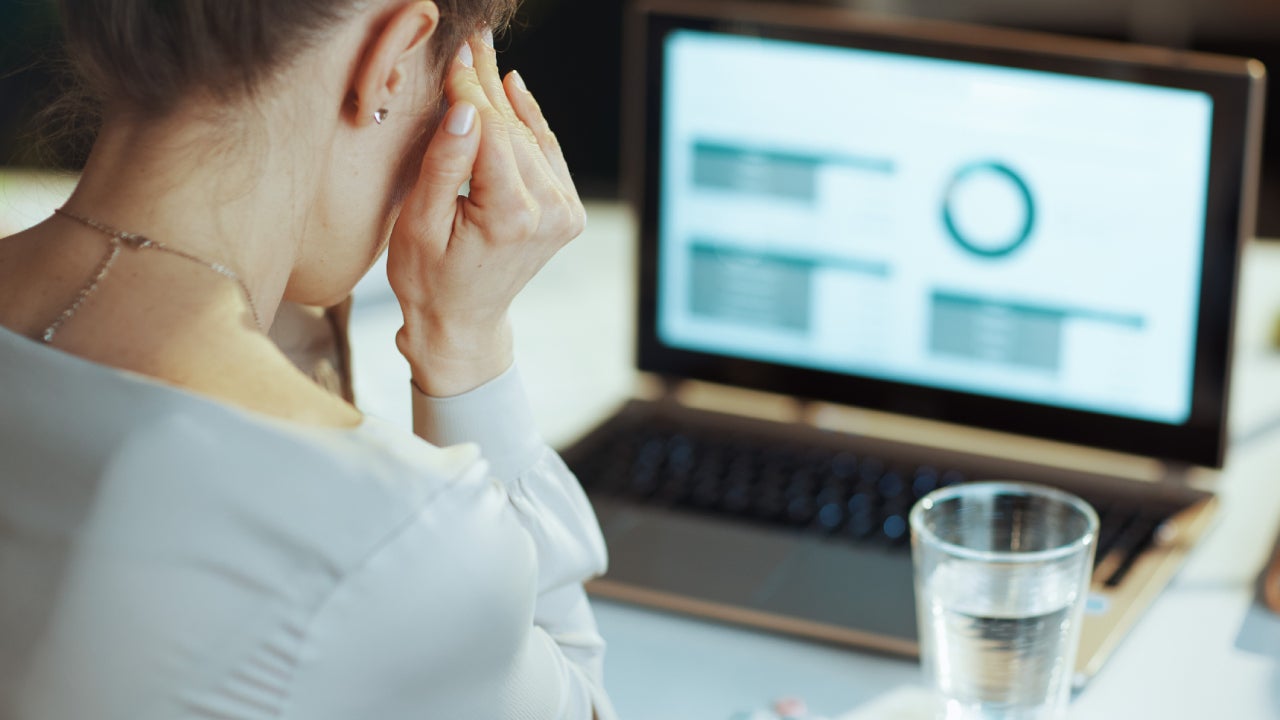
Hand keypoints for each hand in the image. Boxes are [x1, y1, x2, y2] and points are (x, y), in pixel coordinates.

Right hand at [386, 33, 584, 396]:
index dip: (470, 87)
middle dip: (487, 83)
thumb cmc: (428, 277)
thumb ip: (443, 164)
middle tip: (472, 39)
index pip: (490, 131)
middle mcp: (548, 213)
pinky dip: (531, 122)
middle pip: (513, 130)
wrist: (462, 320)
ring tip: (483, 56)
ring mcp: (564, 214)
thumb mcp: (418, 225)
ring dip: (505, 98)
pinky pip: (548, 153)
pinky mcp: (568, 212)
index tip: (457, 50)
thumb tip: (463, 108)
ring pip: (530, 137)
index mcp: (510, 216)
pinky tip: (514, 89)